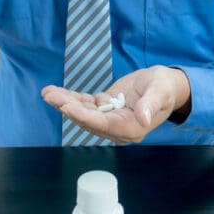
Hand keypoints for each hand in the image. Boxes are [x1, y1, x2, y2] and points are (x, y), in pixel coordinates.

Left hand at [42, 66, 191, 144]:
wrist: (164, 85)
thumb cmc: (164, 87)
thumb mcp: (160, 91)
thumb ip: (150, 104)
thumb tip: (143, 119)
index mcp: (133, 127)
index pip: (104, 124)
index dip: (85, 117)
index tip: (67, 107)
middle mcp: (118, 128)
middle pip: (89, 120)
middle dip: (69, 108)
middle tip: (51, 96)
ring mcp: (110, 120)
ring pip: (84, 113)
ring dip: (65, 103)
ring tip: (48, 93)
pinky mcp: (105, 110)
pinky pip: (86, 106)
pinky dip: (71, 99)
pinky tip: (56, 92)